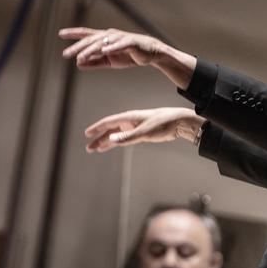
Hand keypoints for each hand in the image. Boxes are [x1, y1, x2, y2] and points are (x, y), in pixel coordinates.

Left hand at [60, 26, 168, 67]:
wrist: (150, 54)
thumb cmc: (128, 55)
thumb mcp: (108, 62)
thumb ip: (93, 62)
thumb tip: (78, 63)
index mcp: (104, 39)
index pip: (86, 34)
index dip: (73, 33)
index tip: (60, 34)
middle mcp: (110, 35)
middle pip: (91, 40)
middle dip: (77, 47)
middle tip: (65, 54)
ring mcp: (120, 38)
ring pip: (102, 43)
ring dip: (90, 50)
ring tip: (80, 57)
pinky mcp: (131, 43)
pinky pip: (120, 45)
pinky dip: (112, 47)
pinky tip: (104, 51)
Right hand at [84, 108, 203, 152]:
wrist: (179, 122)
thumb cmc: (163, 123)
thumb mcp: (144, 132)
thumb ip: (127, 137)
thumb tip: (111, 140)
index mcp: (129, 118)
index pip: (108, 123)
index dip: (97, 128)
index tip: (87, 133)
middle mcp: (130, 122)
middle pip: (110, 131)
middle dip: (99, 139)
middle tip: (89, 147)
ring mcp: (135, 127)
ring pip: (117, 135)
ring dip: (107, 142)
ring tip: (96, 149)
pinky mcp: (141, 133)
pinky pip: (124, 138)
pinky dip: (117, 142)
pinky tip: (112, 146)